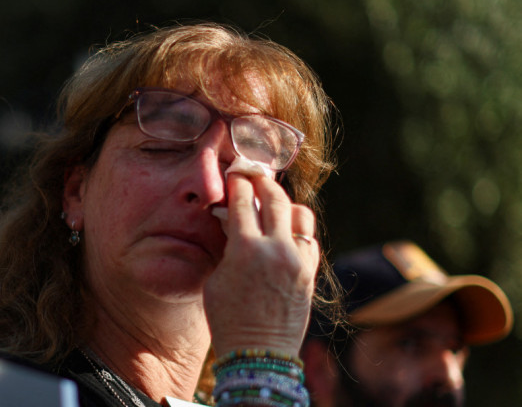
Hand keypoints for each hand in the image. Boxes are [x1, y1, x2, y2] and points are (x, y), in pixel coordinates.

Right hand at [203, 173, 319, 356]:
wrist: (258, 352)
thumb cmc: (227, 319)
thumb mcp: (216, 279)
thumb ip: (227, 246)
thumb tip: (233, 223)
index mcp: (245, 250)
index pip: (243, 200)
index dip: (238, 182)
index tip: (234, 173)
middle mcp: (276, 250)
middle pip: (275, 197)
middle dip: (263, 181)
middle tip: (254, 174)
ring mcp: (297, 261)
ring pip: (299, 213)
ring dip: (285, 202)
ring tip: (273, 201)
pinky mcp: (310, 273)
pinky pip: (308, 237)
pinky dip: (297, 228)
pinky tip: (285, 229)